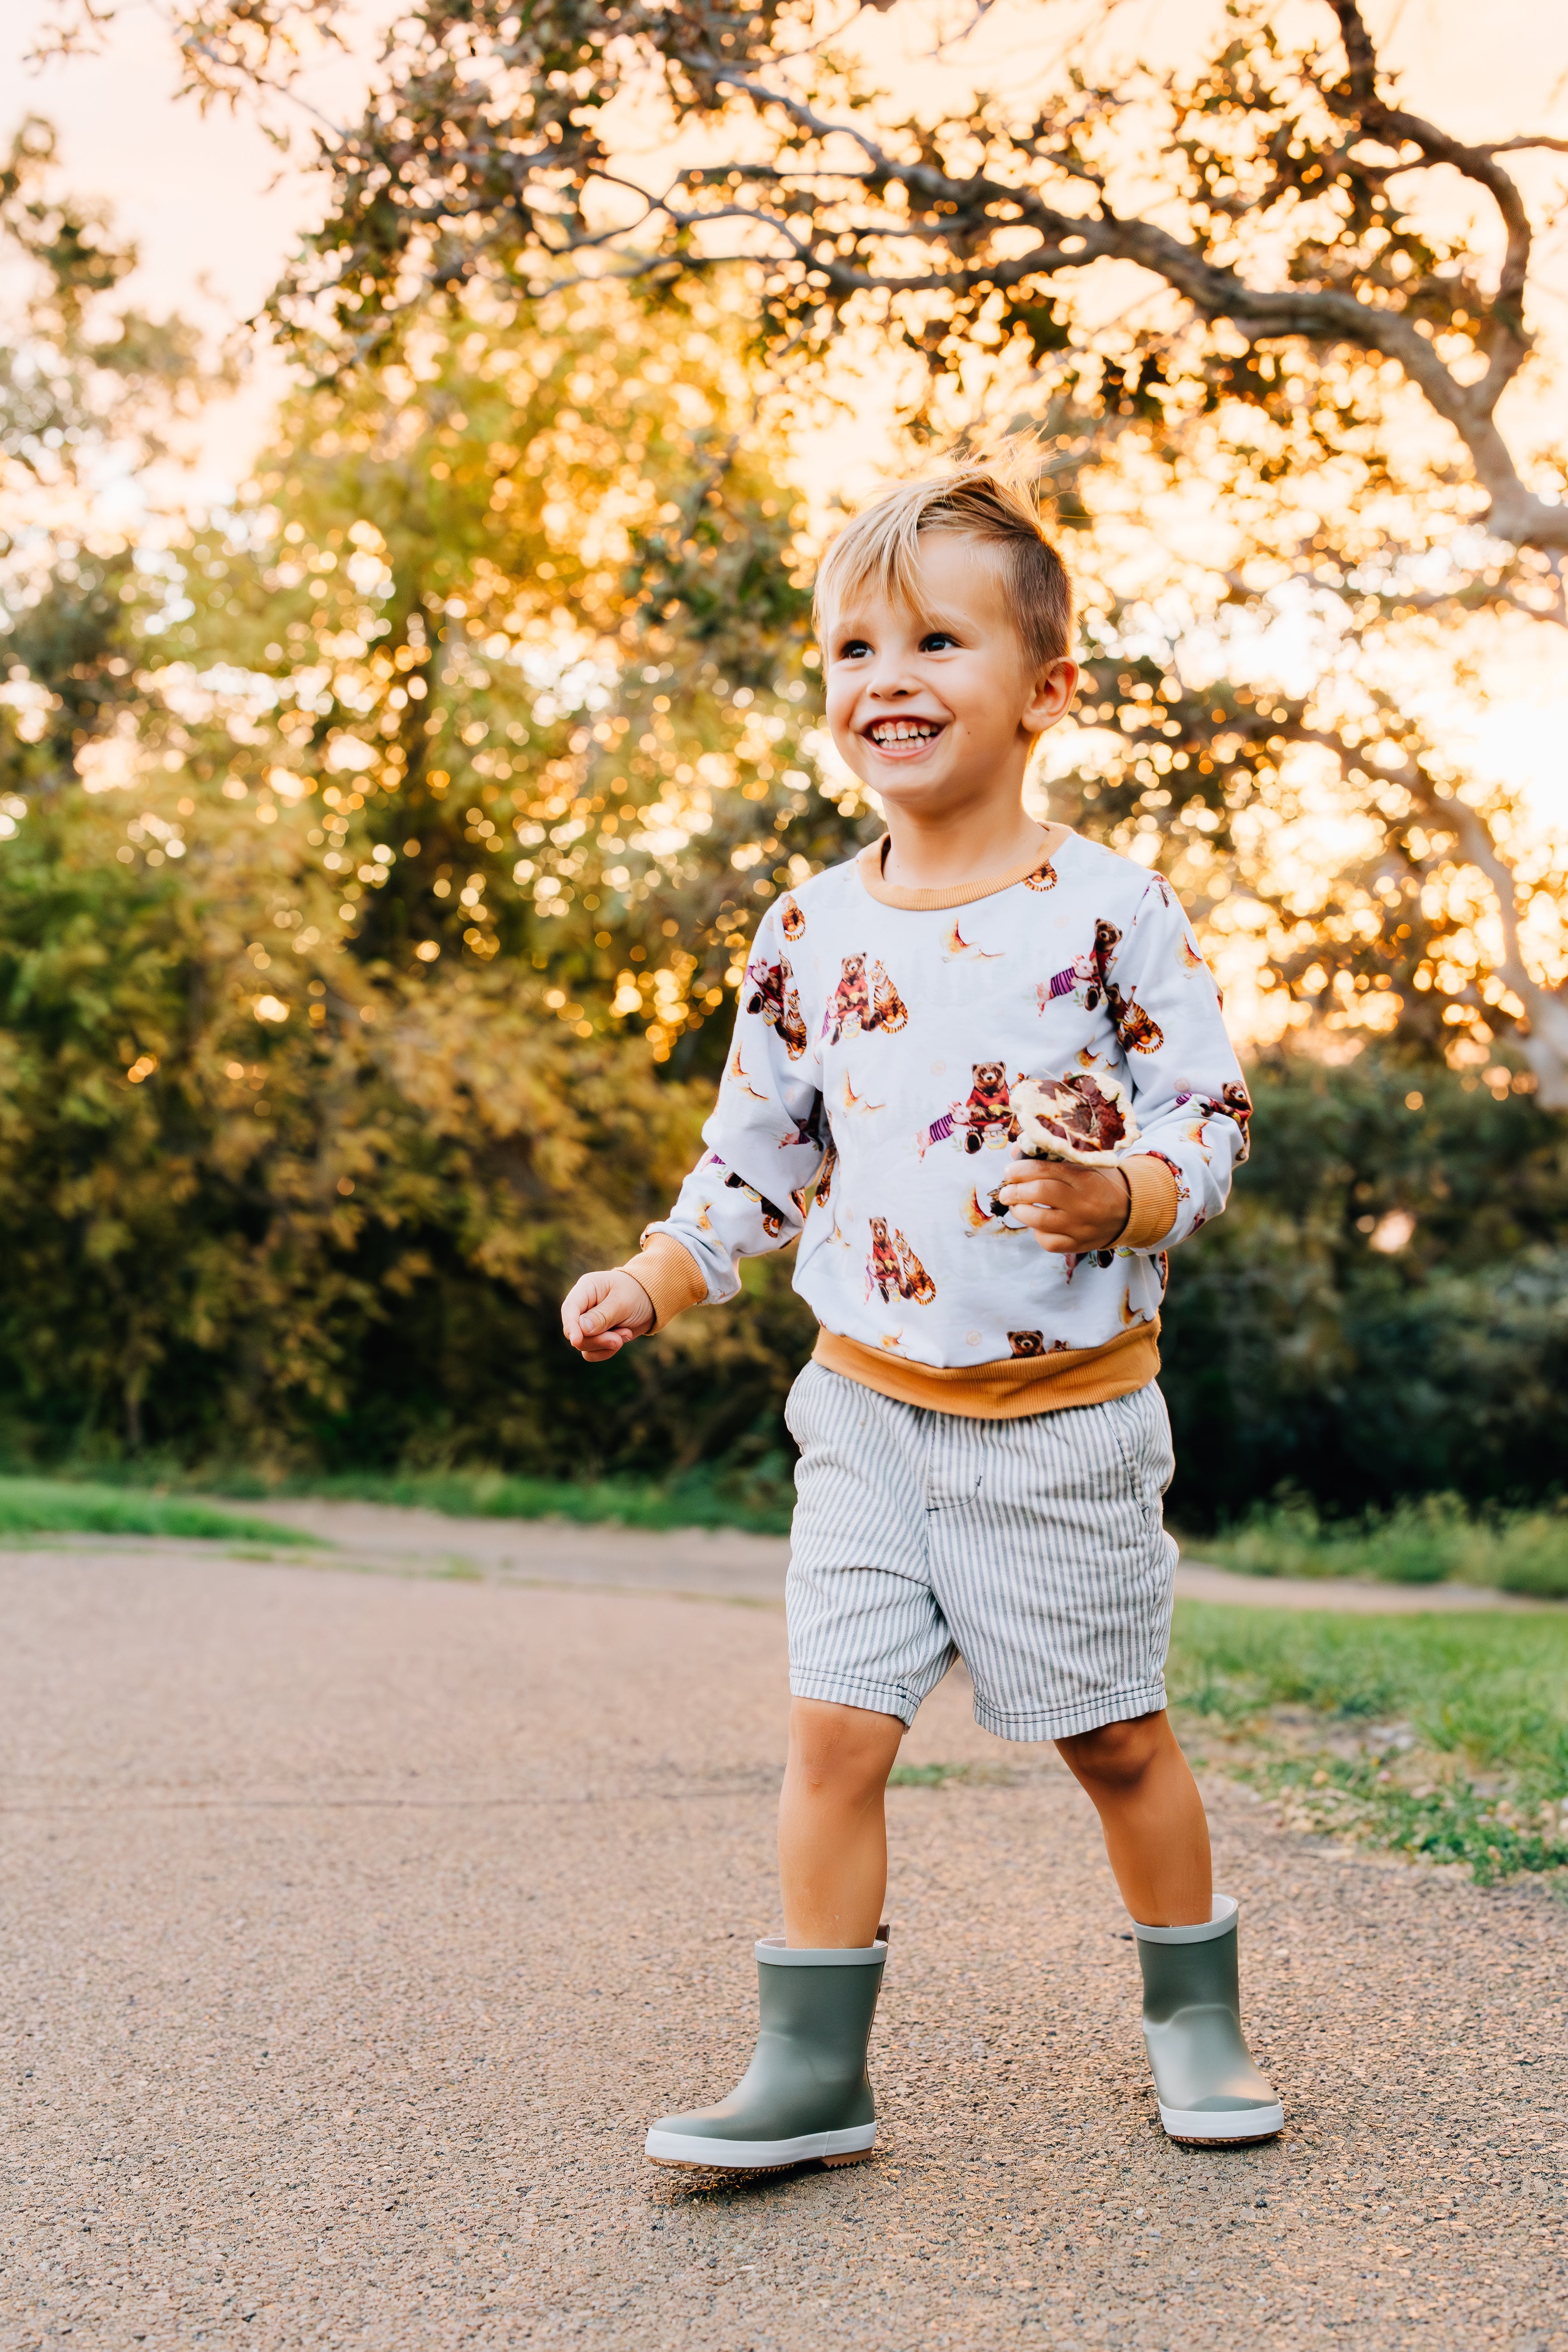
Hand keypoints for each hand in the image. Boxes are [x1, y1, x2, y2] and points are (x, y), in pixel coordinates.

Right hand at [561, 1269, 655, 1360]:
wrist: (651, 1301)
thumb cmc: (636, 1294)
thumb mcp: (622, 1302)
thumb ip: (602, 1316)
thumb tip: (581, 1330)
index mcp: (586, 1289)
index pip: (569, 1309)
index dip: (570, 1326)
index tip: (576, 1341)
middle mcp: (583, 1306)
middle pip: (575, 1332)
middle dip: (597, 1340)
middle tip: (618, 1339)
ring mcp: (588, 1323)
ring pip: (583, 1345)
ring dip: (606, 1345)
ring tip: (626, 1333)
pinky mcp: (595, 1337)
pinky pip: (592, 1352)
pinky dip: (607, 1350)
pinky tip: (623, 1338)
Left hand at [993, 1151, 1128, 1254]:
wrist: (1131, 1212)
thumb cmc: (1101, 1183)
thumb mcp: (1084, 1164)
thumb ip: (1052, 1157)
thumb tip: (1016, 1150)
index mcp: (1086, 1177)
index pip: (1046, 1170)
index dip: (1021, 1170)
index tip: (1009, 1171)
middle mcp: (1084, 1202)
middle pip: (1040, 1193)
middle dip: (1015, 1191)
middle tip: (1006, 1191)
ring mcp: (1081, 1227)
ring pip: (1039, 1220)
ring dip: (1019, 1211)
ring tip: (1016, 1206)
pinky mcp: (1079, 1245)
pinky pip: (1048, 1242)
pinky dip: (1036, 1232)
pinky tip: (1038, 1224)